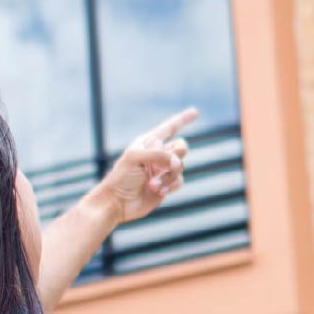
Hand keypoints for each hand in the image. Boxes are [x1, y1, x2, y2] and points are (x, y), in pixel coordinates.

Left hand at [96, 108, 197, 223]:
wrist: (117, 202)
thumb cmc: (121, 177)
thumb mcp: (135, 157)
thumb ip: (158, 154)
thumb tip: (177, 162)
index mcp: (148, 143)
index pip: (169, 128)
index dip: (183, 119)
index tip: (196, 111)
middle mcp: (157, 154)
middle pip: (181, 147)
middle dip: (175, 156)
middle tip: (162, 166)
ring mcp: (162, 170)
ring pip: (181, 166)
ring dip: (168, 176)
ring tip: (152, 185)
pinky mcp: (166, 185)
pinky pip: (179, 181)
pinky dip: (169, 186)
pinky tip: (156, 191)